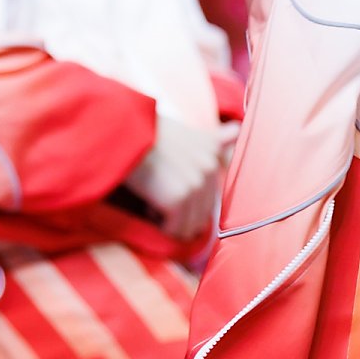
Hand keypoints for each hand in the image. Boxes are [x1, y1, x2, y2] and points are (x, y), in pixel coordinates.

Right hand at [124, 114, 239, 242]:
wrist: (122, 134)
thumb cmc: (146, 135)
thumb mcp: (185, 133)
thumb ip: (214, 138)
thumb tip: (237, 128)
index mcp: (212, 150)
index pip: (210, 195)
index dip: (188, 200)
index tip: (169, 189)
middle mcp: (209, 166)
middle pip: (201, 214)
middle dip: (178, 213)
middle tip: (157, 194)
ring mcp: (196, 183)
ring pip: (189, 225)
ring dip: (168, 221)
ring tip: (152, 200)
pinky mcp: (179, 198)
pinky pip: (175, 230)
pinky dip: (159, 225)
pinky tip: (148, 206)